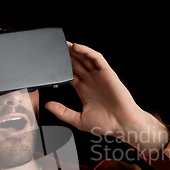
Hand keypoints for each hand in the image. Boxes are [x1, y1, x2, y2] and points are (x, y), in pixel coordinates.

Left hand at [45, 42, 168, 152]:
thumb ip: (62, 112)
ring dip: (75, 51)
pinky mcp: (107, 73)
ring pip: (85, 58)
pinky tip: (77, 47)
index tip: (51, 64)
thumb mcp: (78, 120)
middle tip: (55, 49)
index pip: (70, 75)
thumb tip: (47, 106)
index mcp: (84, 91)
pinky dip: (87, 51)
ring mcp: (99, 76)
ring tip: (64, 44)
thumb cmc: (105, 124)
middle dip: (67, 56)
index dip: (61, 68)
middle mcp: (91, 81)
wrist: (122, 125)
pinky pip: (96, 58)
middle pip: (76, 64)